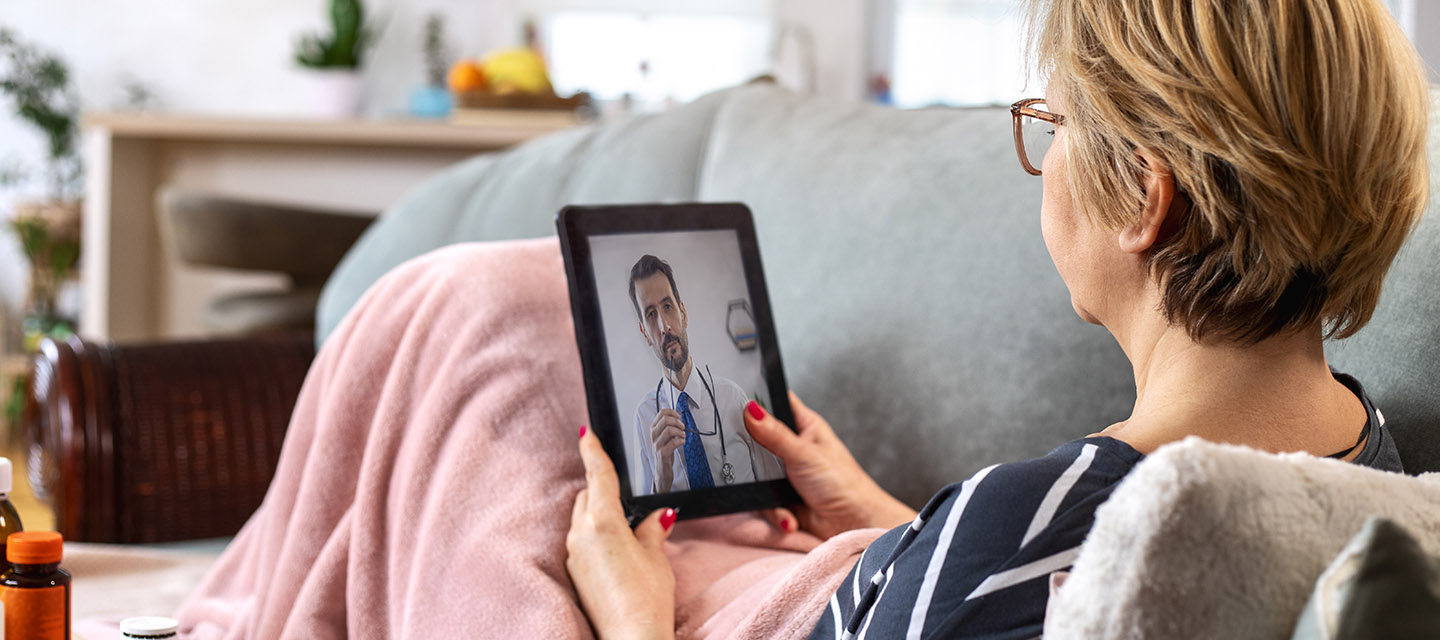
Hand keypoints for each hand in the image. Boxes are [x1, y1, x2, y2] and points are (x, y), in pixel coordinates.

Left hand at [567, 426, 678, 639]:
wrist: (630, 637)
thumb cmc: (645, 597)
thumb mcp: (655, 555)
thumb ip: (652, 529)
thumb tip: (656, 516)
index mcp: (602, 522)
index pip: (597, 476)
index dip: (592, 450)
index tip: (586, 432)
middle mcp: (581, 536)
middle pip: (586, 496)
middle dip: (600, 488)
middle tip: (623, 489)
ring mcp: (575, 556)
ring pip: (582, 520)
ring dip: (598, 514)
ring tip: (627, 525)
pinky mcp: (576, 574)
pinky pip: (583, 543)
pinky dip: (596, 536)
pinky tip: (618, 550)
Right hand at [649, 409, 685, 490]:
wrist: (662, 470)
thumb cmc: (665, 452)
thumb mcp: (664, 437)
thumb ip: (669, 427)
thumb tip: (677, 415)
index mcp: (654, 429)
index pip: (661, 413)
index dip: (672, 413)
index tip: (678, 417)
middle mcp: (654, 436)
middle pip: (665, 420)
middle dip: (677, 422)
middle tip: (682, 427)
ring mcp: (657, 445)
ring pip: (669, 430)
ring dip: (680, 431)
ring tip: (682, 435)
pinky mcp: (663, 453)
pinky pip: (673, 442)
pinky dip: (681, 440)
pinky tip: (682, 442)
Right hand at [744, 392, 916, 538]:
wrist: (853, 524)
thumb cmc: (843, 484)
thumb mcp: (804, 453)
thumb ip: (774, 434)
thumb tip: (751, 410)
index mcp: (805, 427)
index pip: (778, 402)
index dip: (760, 400)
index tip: (739, 404)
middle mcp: (794, 448)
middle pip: (759, 440)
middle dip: (755, 456)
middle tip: (760, 463)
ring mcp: (787, 474)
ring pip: (757, 474)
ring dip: (767, 491)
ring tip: (782, 498)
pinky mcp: (782, 498)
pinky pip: (764, 501)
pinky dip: (776, 512)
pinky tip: (789, 517)